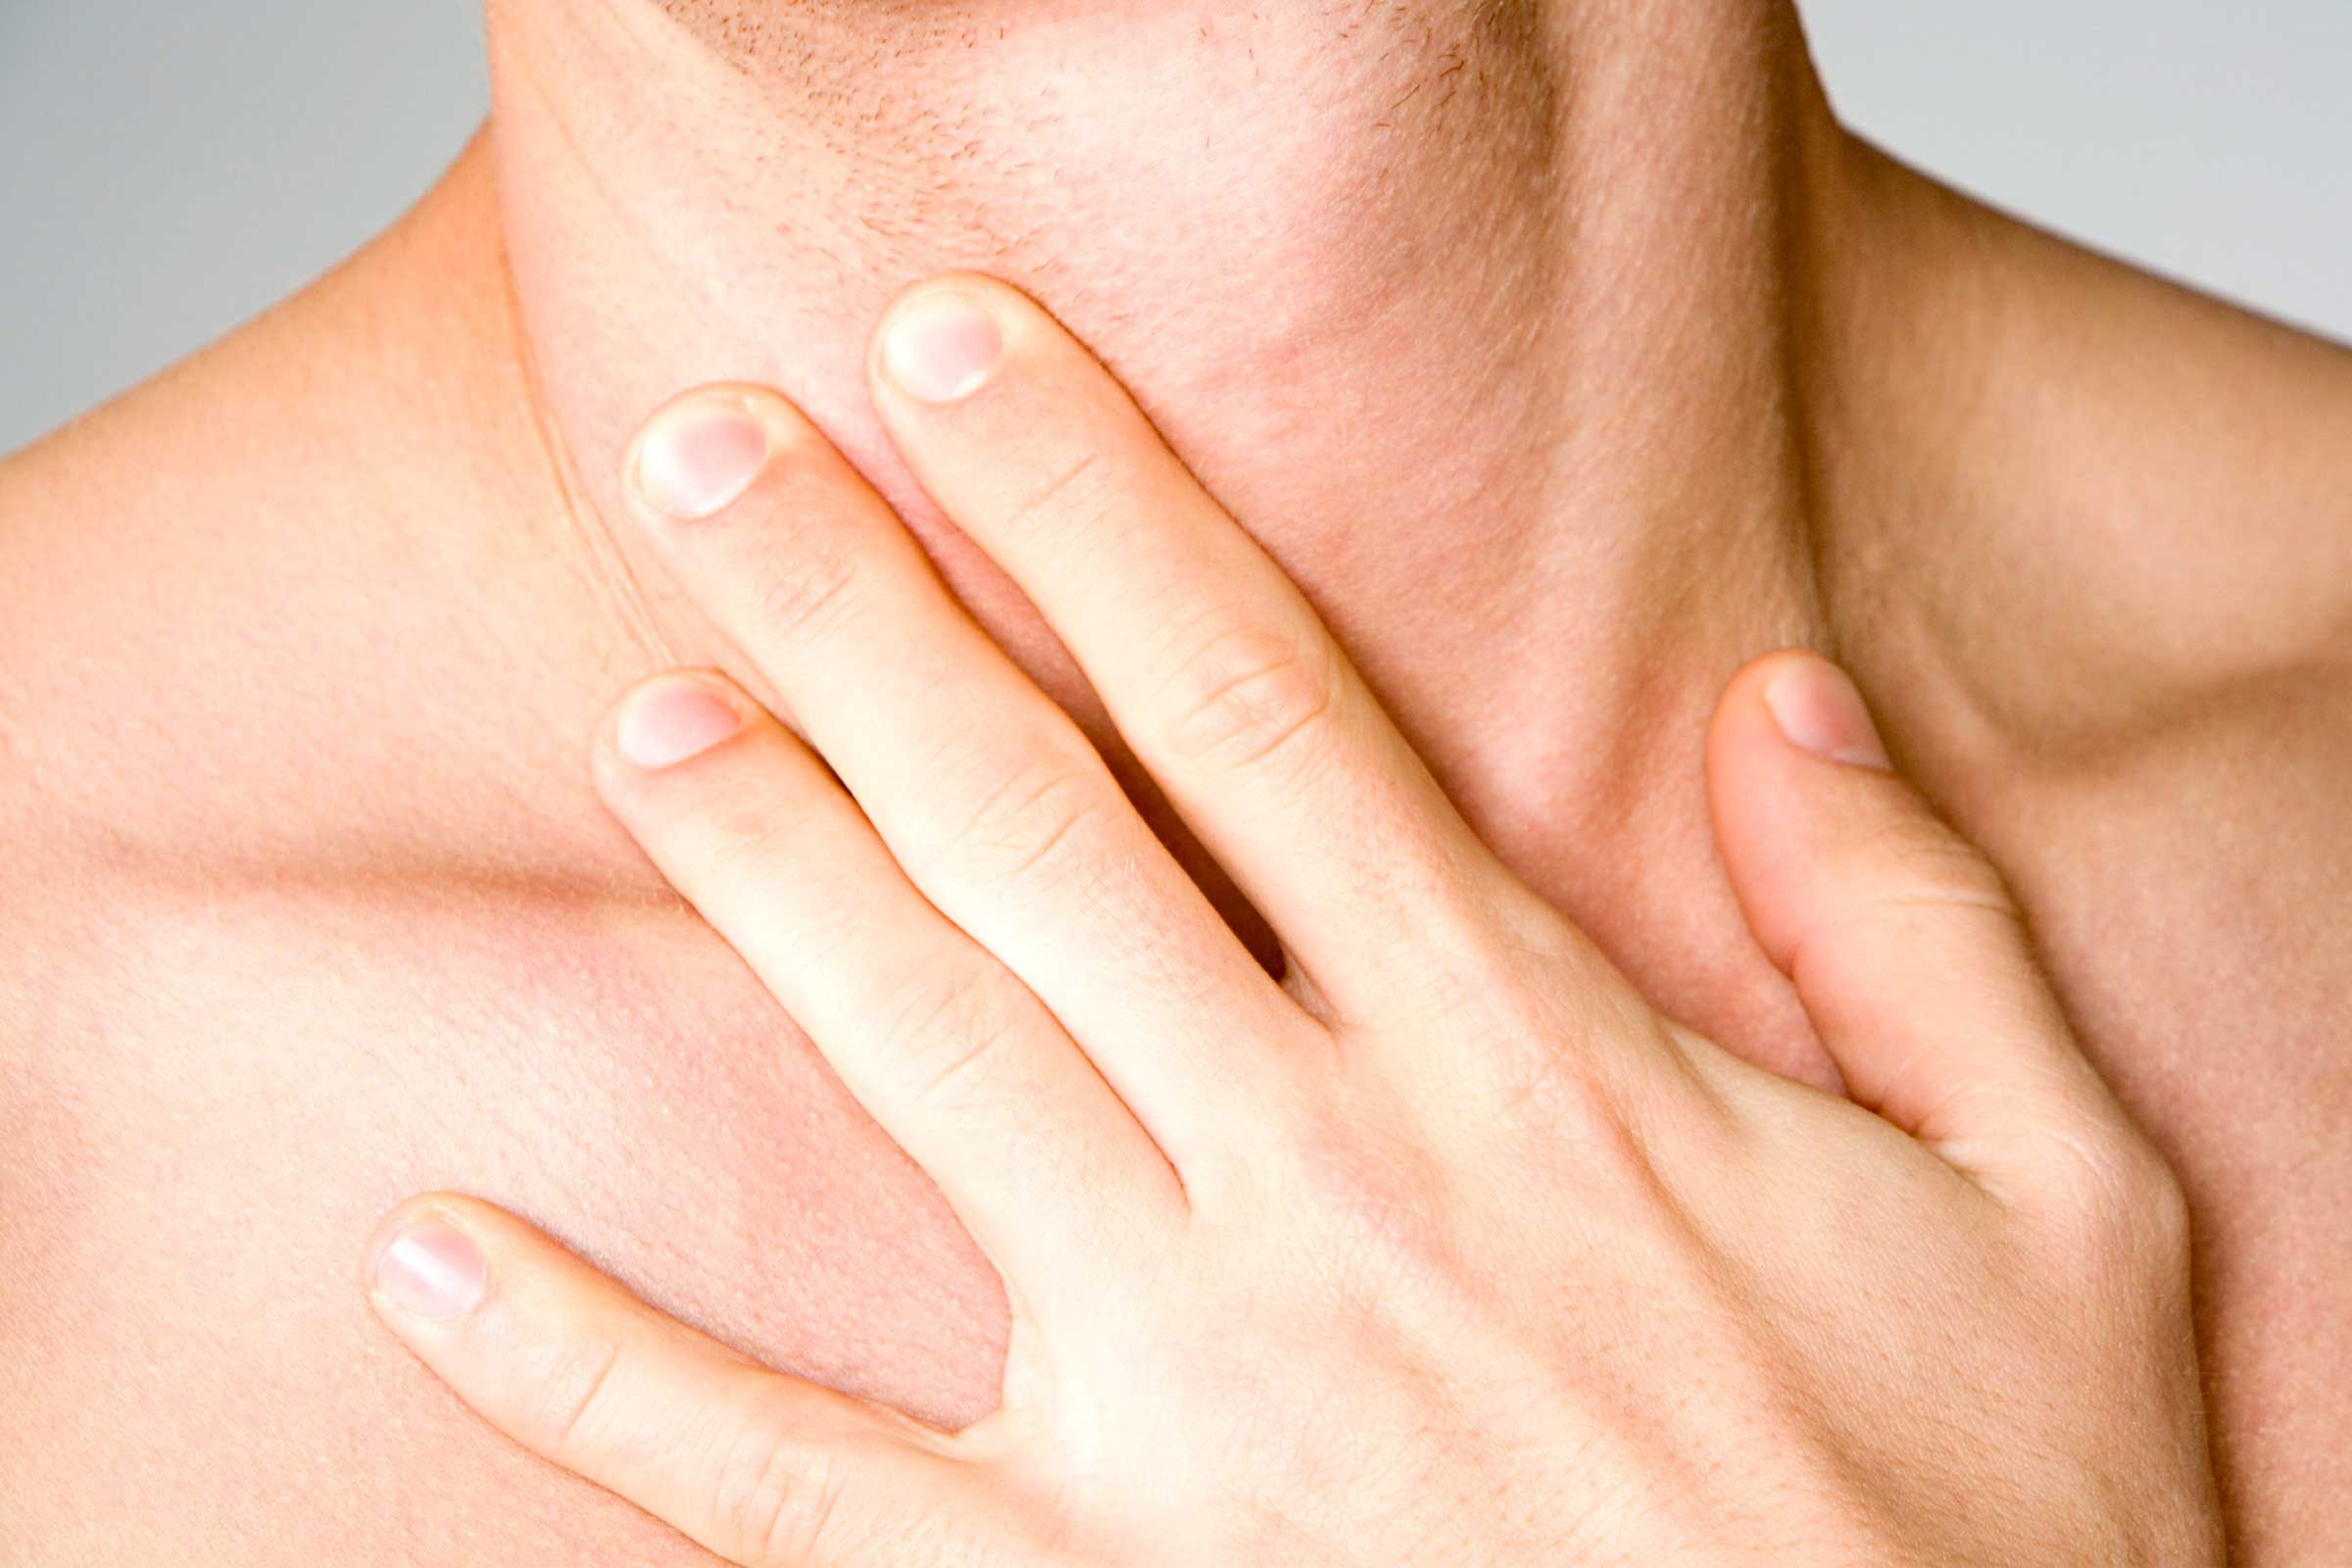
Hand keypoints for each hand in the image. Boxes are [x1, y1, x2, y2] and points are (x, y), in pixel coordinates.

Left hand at [364, 276, 2221, 1563]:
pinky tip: (438, 1260)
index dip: (1102, 508)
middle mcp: (1328, 1199)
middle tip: (716, 459)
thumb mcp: (2060, 1203)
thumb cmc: (1988, 1547)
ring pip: (923, 1069)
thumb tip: (1788, 706)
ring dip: (763, 877)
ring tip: (646, 717)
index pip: (1265, 712)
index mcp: (1534, 1070)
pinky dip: (600, 1375)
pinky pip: (792, 1488)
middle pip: (1043, 835)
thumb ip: (1919, 930)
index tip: (964, 361)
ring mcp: (1191, 1410)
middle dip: (869, 622)